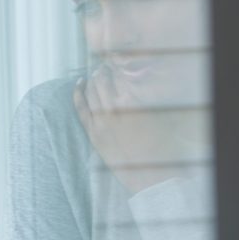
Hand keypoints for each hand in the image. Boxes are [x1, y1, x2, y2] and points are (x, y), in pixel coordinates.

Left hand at [74, 67, 208, 193]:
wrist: (150, 175)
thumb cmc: (161, 146)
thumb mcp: (160, 115)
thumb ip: (145, 97)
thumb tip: (135, 84)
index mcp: (134, 100)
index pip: (122, 75)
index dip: (119, 68)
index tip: (119, 65)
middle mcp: (116, 106)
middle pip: (105, 80)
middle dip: (105, 71)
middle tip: (106, 67)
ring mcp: (102, 119)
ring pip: (92, 90)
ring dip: (93, 80)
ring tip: (96, 74)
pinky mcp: (93, 132)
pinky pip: (80, 107)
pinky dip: (78, 93)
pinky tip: (78, 84)